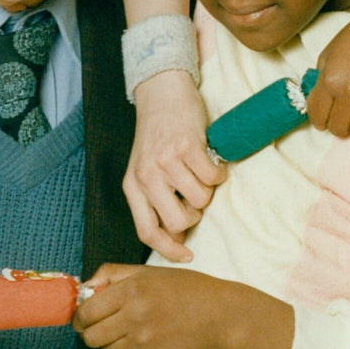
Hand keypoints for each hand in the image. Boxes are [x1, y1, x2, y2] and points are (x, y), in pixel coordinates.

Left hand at [73, 263, 224, 348]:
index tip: (82, 316)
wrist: (216, 312)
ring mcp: (144, 342)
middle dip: (89, 331)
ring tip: (124, 330)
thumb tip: (86, 286)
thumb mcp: (146, 270)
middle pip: (91, 336)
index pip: (86, 312)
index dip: (79, 315)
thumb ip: (112, 274)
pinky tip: (144, 338)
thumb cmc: (181, 287)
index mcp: (129, 291)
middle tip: (98, 325)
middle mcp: (134, 317)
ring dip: (109, 342)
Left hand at [123, 72, 225, 261]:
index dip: (168, 249)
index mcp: (132, 185)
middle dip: (193, 216)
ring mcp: (166, 161)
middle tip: (194, 197)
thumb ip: (154, 198)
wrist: (161, 93)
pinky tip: (208, 158)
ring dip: (206, 189)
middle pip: (177, 222)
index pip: (147, 231)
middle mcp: (146, 175)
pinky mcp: (187, 147)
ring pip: (200, 200)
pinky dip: (217, 172)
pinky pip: (212, 178)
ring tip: (198, 170)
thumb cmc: (157, 135)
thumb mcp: (144, 168)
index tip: (187, 255)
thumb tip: (177, 235)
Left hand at [309, 0, 349, 138]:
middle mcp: (349, 91)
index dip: (320, 121)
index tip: (325, 120)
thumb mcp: (329, 52)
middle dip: (340, 125)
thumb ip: (321, 77)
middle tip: (346, 116)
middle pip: (339, 129)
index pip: (317, 116)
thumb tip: (318, 100)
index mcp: (329, 79)